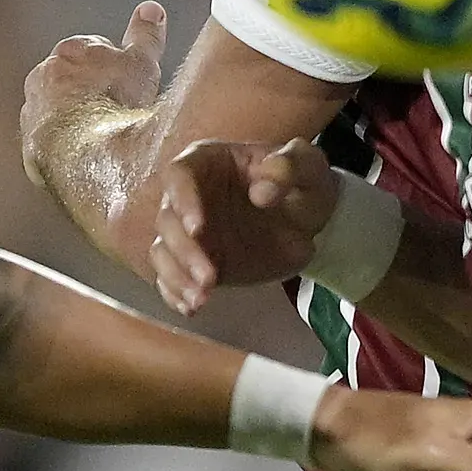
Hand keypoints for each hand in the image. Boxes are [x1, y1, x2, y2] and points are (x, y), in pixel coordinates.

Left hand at [20, 1, 167, 188]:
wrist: (92, 153)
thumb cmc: (117, 104)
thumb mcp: (143, 64)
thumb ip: (146, 36)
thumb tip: (150, 9)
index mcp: (69, 51)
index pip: (91, 50)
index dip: (112, 68)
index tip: (124, 85)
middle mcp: (43, 75)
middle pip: (71, 78)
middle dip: (90, 90)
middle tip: (115, 110)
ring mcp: (32, 109)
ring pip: (57, 108)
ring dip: (74, 118)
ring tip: (100, 136)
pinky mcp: (29, 142)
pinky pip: (49, 139)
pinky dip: (64, 143)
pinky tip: (84, 153)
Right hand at [152, 138, 339, 314]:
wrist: (306, 221)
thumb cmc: (302, 184)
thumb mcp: (308, 166)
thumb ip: (290, 166)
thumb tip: (263, 192)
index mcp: (206, 162)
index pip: (179, 175)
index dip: (183, 200)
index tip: (198, 227)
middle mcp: (187, 197)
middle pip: (167, 220)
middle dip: (184, 251)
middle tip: (210, 277)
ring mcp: (187, 232)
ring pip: (163, 252)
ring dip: (178, 276)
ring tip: (202, 298)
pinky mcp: (191, 262)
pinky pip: (170, 278)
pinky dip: (176, 293)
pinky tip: (192, 307)